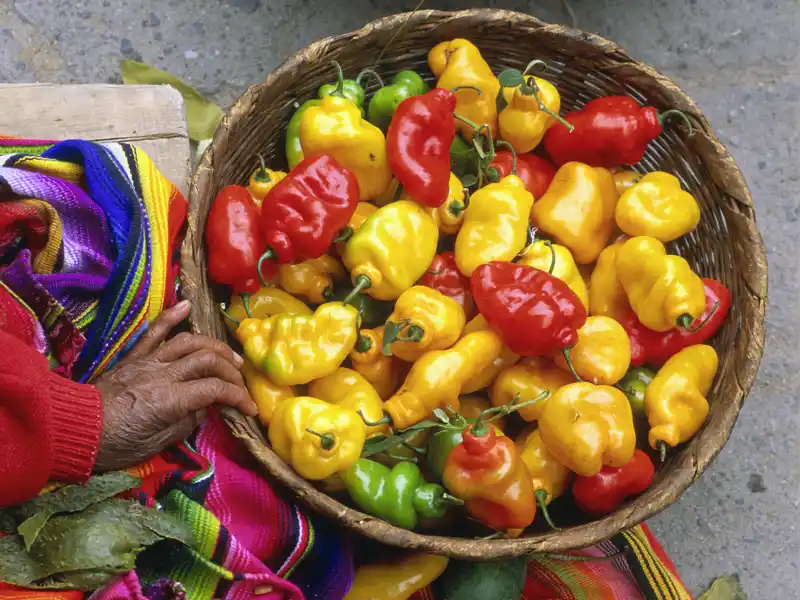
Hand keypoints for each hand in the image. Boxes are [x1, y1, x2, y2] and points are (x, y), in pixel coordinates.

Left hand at [93, 300, 256, 471]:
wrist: (74, 429)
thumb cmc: (115, 444)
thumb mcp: (157, 444)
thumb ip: (186, 423)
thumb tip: (205, 408)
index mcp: (171, 400)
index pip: (216, 390)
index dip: (239, 397)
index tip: (249, 409)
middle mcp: (163, 374)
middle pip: (208, 360)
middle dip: (231, 370)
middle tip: (241, 382)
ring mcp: (148, 362)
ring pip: (189, 342)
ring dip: (214, 346)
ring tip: (229, 356)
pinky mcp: (134, 357)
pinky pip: (154, 333)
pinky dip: (171, 317)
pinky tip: (187, 306)